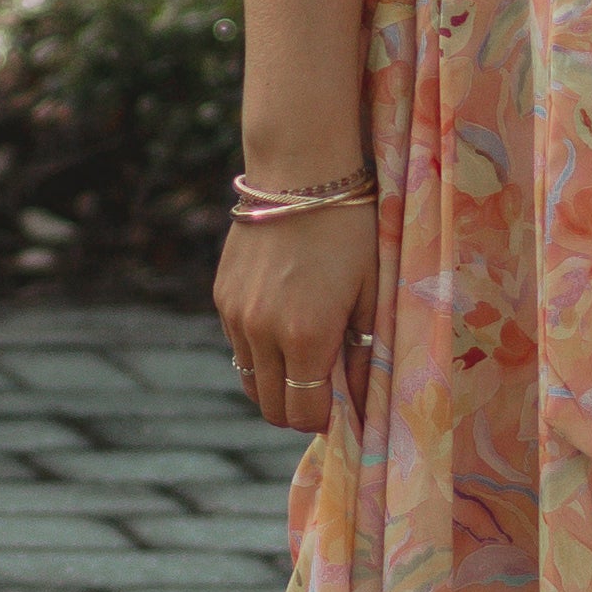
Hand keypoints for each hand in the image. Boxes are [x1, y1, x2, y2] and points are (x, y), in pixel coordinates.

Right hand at [216, 197, 373, 433]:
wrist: (299, 172)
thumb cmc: (350, 231)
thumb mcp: (369, 293)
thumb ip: (364, 354)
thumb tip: (362, 402)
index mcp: (307, 336)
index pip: (304, 412)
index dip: (323, 419)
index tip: (340, 408)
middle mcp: (263, 332)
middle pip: (271, 407)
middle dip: (298, 409)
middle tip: (323, 391)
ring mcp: (236, 315)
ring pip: (249, 381)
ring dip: (275, 383)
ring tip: (303, 360)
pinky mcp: (222, 297)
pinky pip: (238, 347)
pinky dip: (258, 353)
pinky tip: (283, 326)